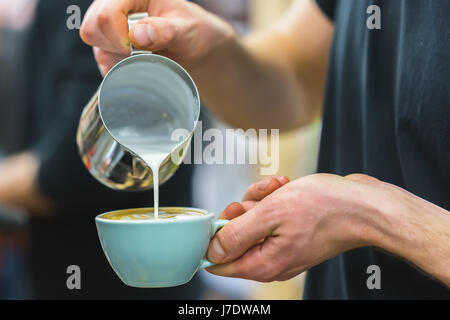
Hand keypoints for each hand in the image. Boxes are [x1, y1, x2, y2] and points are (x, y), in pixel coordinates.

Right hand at [80, 0, 233, 75]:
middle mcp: (113, 4)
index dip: (120, 39)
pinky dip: (122, 70)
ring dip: (122, 61)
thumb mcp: (186, 31)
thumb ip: (164, 31)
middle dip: (118, 49)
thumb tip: (137, 35)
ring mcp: (108, 26)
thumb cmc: (193, 32)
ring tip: (148, 57)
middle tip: (146, 53)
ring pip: (96, 49)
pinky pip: (103, 63)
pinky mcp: (108, 46)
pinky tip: (141, 64)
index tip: (142, 50)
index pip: (106, 16)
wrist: (193, 48)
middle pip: (93, 30)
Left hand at [206, 173, 394, 281]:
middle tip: (261, 198)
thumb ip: (237, 234)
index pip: (217, 262)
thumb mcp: (271, 214)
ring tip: (279, 188)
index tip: (229, 215)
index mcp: (263, 264)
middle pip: (235, 238)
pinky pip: (269, 217)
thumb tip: (211, 250)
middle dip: (242, 211)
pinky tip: (285, 187)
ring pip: (252, 222)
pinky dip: (273, 200)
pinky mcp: (292, 234)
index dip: (215, 235)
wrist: (365, 206)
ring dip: (260, 200)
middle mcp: (271, 261)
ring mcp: (282, 248)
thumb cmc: (325, 208)